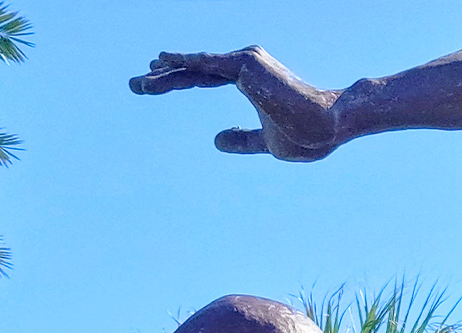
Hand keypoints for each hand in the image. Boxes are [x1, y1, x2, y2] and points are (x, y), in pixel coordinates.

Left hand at [130, 48, 340, 160]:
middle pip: (194, 70)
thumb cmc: (303, 135)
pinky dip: (184, 63)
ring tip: (139, 84)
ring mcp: (244, 61)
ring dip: (167, 76)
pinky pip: (206, 64)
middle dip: (164, 77)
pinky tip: (162, 63)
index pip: (203, 78)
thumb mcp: (266, 142)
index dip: (177, 82)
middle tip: (135, 85)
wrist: (325, 127)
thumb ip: (242, 140)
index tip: (152, 87)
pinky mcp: (244, 64)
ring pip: (196, 67)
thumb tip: (214, 141)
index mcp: (248, 79)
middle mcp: (244, 64)